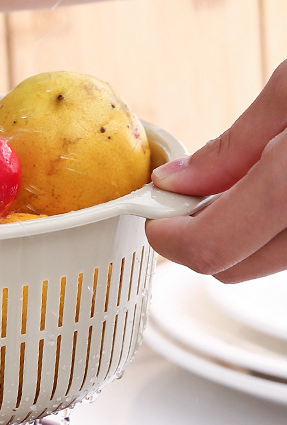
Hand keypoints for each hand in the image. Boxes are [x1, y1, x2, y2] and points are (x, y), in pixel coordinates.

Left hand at [146, 60, 286, 282]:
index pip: (209, 249)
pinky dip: (278, 229)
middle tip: (196, 194)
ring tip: (254, 182)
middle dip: (201, 236)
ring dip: (244, 235)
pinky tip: (282, 194)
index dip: (170, 236)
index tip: (158, 213)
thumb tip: (179, 181)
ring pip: (268, 264)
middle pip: (232, 269)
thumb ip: (234, 146)